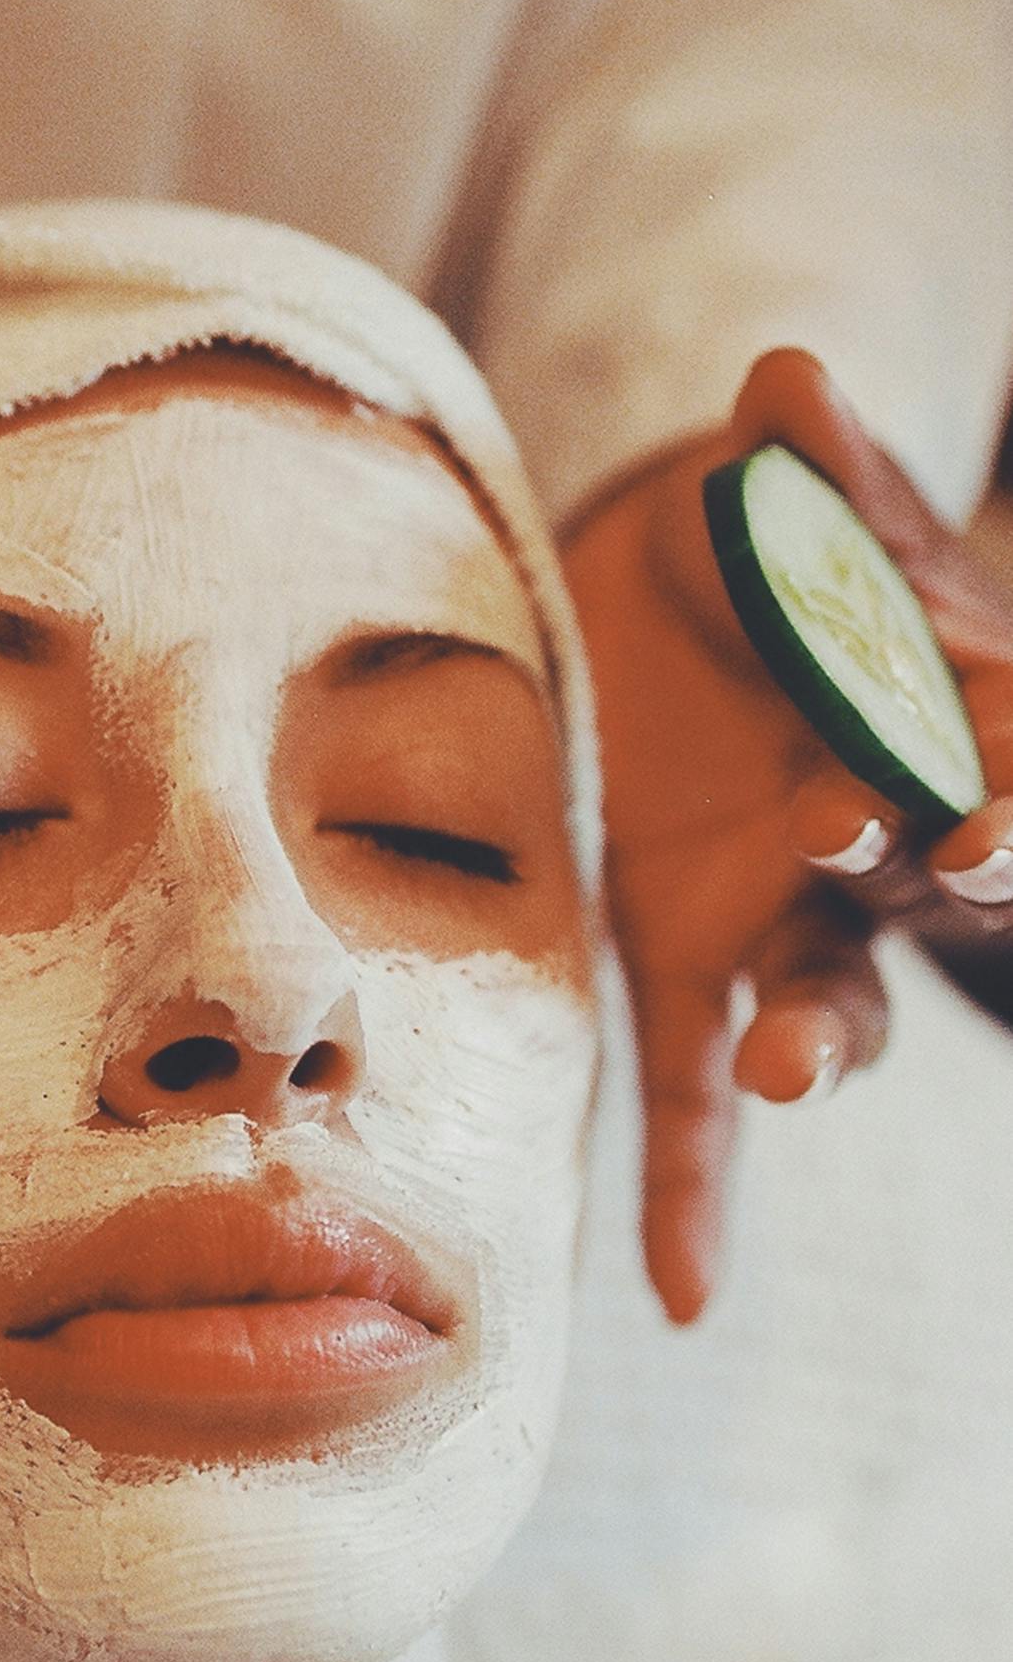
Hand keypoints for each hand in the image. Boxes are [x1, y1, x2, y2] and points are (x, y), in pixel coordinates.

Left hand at [565, 348, 1012, 1325]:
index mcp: (931, 732)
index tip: (991, 789)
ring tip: (794, 1067)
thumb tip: (783, 367)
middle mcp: (882, 846)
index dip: (1006, 767)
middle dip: (933, 873)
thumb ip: (803, 463)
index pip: (994, 752)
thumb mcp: (799, 511)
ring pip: (834, 996)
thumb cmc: (774, 562)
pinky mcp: (692, 966)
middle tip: (924, 853)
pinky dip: (693, 1196)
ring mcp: (791, 922)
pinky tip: (680, 1294)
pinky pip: (696, 1098)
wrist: (687, 619)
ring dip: (829, 1033)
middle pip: (929, 884)